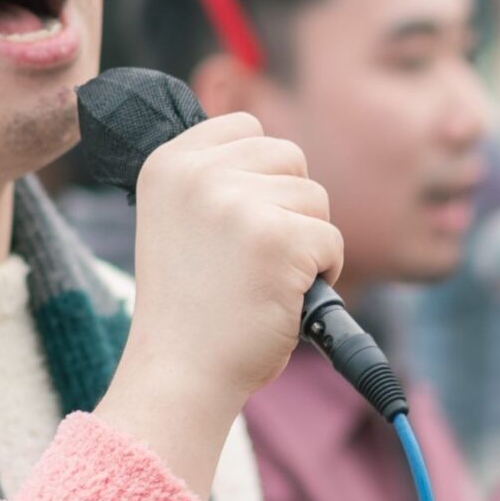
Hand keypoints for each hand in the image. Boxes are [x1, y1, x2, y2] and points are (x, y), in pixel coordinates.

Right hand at [110, 112, 342, 419]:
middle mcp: (198, 173)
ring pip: (315, 197)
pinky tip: (284, 298)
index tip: (243, 221)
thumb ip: (216, 179)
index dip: (261, 173)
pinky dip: (323, 272)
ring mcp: (237, 203)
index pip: (246, 126)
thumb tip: (278, 153)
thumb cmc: (190, 307)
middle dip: (290, 205)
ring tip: (265, 280)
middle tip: (257, 257)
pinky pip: (332, 240)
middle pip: (289, 156)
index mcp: (168, 163)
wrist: (180, 374)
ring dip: (306, 240)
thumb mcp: (180, 221)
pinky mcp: (278, 238)